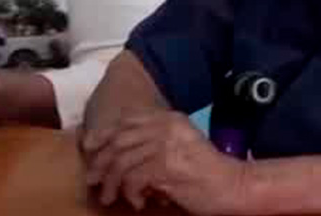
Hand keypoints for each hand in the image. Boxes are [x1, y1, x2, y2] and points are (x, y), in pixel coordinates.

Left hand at [82, 110, 246, 213]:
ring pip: (122, 161)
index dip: (103, 134)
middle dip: (101, 161)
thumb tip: (120, 155)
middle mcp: (167, 128)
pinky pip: (134, 179)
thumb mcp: (180, 148)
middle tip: (93, 180)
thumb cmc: (206, 173)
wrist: (232, 186)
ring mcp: (167, 146)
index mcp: (170, 119)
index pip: (128, 121)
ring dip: (112, 183)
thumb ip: (155, 144)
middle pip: (120, 140)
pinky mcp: (167, 167)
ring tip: (110, 198)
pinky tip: (138, 202)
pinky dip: (130, 193)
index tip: (88, 148)